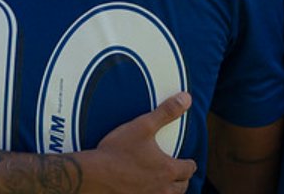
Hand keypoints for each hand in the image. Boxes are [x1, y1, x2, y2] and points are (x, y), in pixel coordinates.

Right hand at [82, 92, 197, 193]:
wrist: (94, 175)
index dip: (188, 163)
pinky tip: (145, 191)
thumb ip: (166, 112)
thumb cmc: (117, 151)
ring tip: (164, 183)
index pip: (189, 169)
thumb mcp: (143, 126)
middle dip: (182, 179)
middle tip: (177, 172)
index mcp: (168, 169)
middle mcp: (163, 188)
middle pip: (182, 187)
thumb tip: (186, 98)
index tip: (186, 161)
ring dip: (170, 190)